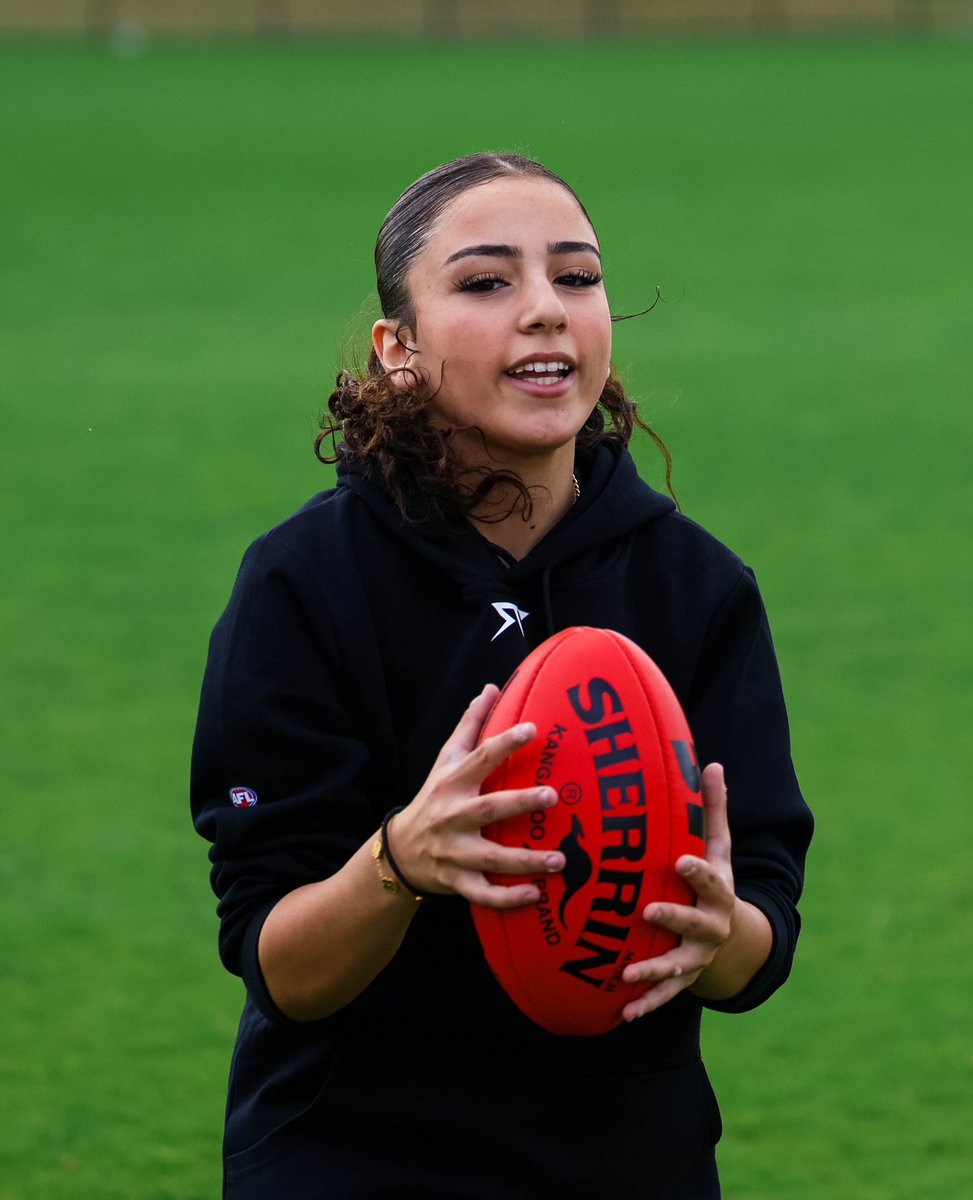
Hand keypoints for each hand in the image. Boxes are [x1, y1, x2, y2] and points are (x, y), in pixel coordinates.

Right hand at [387, 684, 564, 907]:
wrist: (399, 851)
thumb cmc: (432, 798)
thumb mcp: (444, 760)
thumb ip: (469, 725)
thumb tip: (491, 687)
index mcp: (452, 783)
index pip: (480, 759)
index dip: (505, 743)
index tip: (533, 730)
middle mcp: (452, 817)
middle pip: (489, 809)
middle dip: (521, 803)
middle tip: (553, 796)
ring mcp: (454, 853)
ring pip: (493, 859)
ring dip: (527, 860)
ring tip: (561, 859)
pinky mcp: (457, 883)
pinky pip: (484, 895)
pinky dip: (508, 899)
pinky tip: (536, 895)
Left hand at [620, 763, 736, 1020]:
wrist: (734, 936)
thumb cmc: (713, 880)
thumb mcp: (719, 847)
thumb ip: (713, 809)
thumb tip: (713, 763)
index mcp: (720, 891)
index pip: (711, 878)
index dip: (697, 871)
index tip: (679, 860)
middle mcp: (713, 926)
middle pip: (695, 924)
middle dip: (674, 918)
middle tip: (648, 911)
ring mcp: (699, 956)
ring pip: (678, 965)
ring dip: (654, 970)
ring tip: (628, 972)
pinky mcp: (685, 979)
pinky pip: (665, 996)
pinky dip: (646, 1004)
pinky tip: (624, 1012)